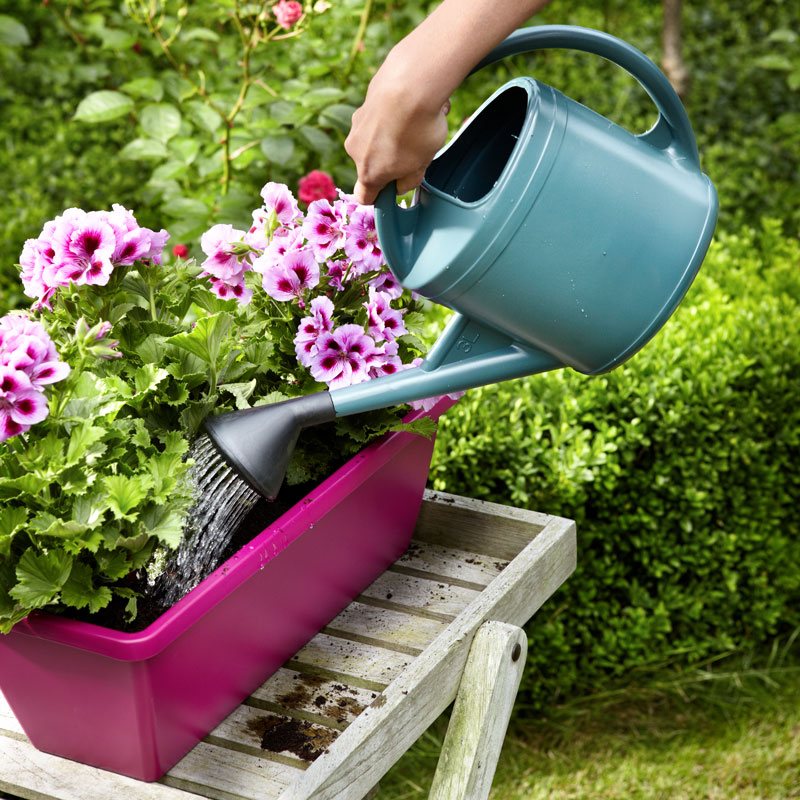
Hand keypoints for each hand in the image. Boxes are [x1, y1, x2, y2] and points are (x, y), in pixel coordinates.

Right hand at [345, 51, 450, 204]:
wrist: (410, 82)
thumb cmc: (417, 131)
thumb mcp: (421, 165)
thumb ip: (408, 181)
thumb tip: (400, 185)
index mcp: (368, 173)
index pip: (364, 197)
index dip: (379, 197)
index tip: (395, 188)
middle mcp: (355, 150)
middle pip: (371, 164)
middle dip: (390, 161)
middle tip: (416, 150)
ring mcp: (357, 123)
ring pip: (375, 138)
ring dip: (393, 136)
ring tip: (418, 122)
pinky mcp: (365, 102)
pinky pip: (380, 116)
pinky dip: (393, 115)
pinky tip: (413, 104)